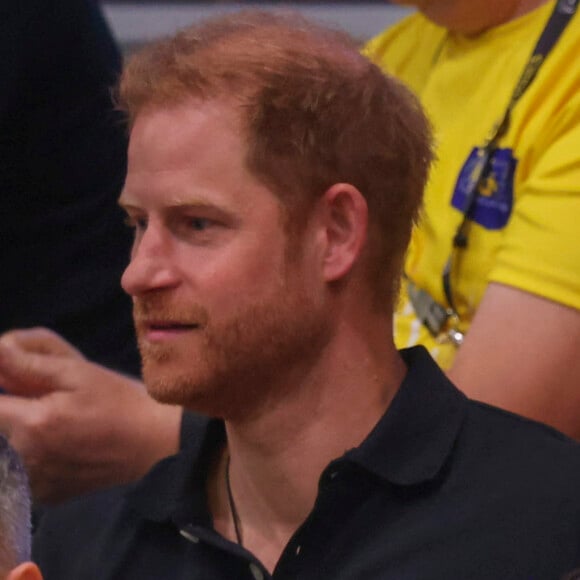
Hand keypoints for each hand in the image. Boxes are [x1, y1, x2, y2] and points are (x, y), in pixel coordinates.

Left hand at [0, 327, 181, 503]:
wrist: (153, 442)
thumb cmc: (119, 400)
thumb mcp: (79, 372)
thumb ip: (30, 364)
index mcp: (32, 423)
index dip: (3, 393)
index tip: (18, 387)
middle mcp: (26, 458)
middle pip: (0, 430)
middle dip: (12, 414)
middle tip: (46, 403)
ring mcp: (36, 482)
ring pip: (9, 454)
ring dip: (20, 437)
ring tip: (57, 426)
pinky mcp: (47, 496)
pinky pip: (23, 475)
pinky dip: (32, 459)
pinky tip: (60, 448)